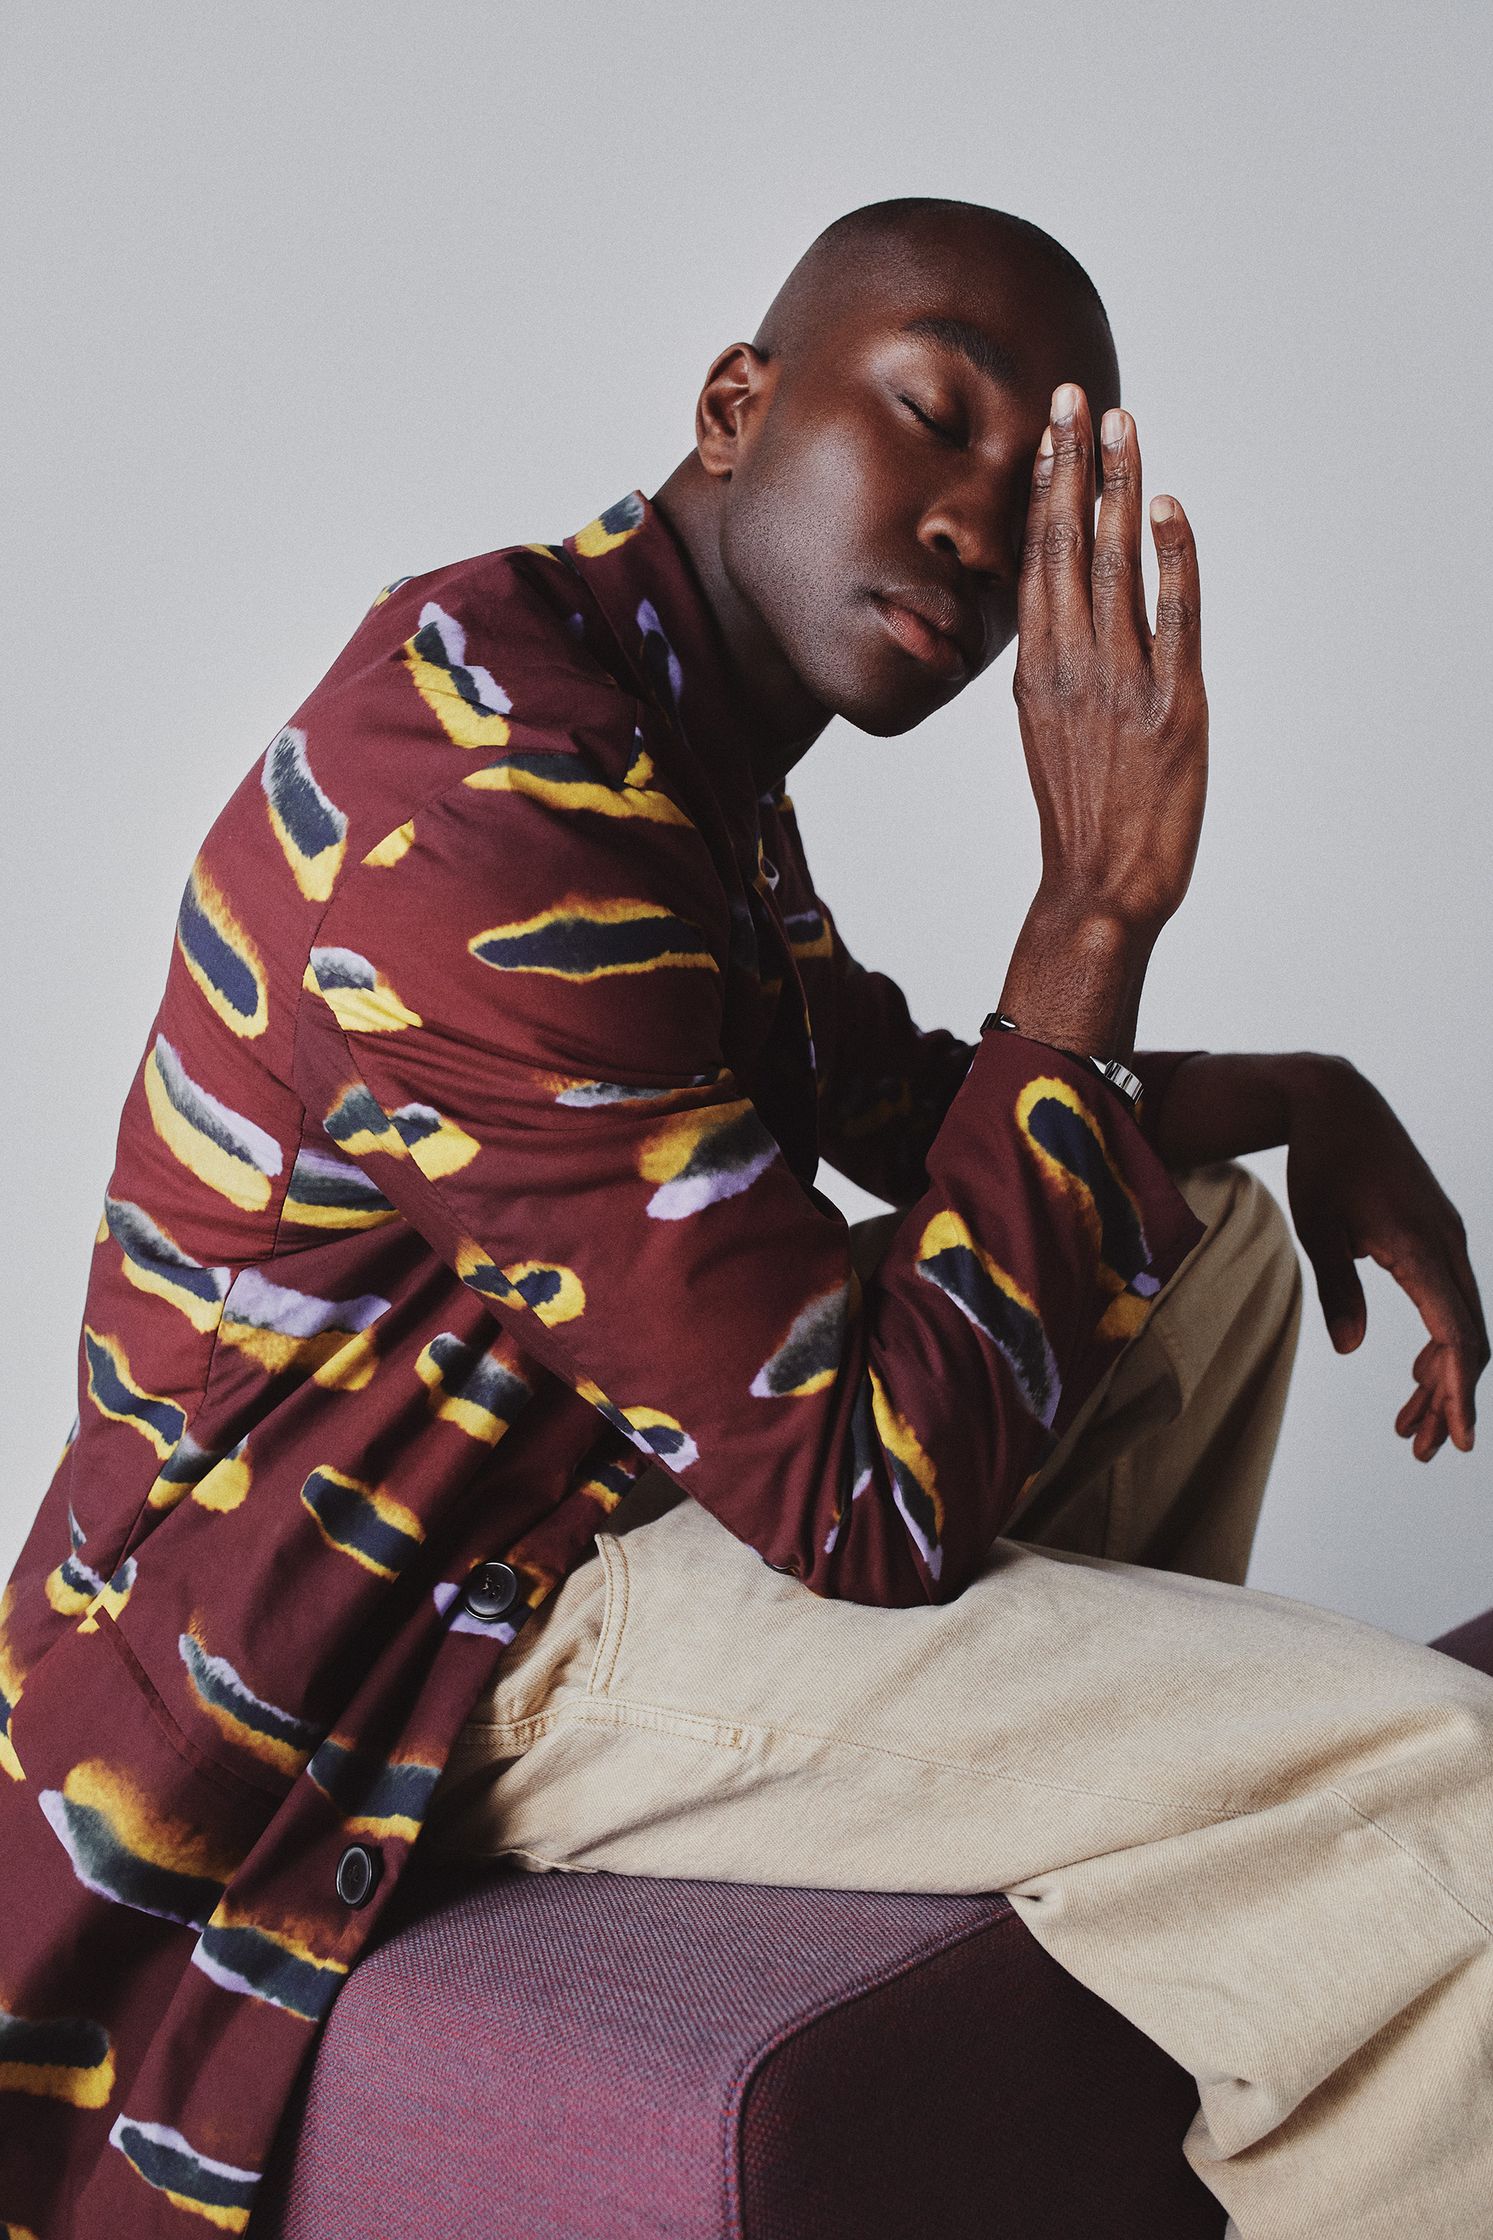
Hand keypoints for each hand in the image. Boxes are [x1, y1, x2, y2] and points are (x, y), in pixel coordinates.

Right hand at [1012, 384, 1208, 940]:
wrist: (1098, 884)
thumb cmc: (1080, 816)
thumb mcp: (1047, 732)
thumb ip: (1056, 668)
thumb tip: (1062, 621)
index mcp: (1036, 671)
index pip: (1036, 561)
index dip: (1044, 492)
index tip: (1049, 434)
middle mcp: (1070, 665)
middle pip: (1067, 546)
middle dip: (1071, 466)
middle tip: (1075, 398)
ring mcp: (1121, 681)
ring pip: (1116, 565)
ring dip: (1119, 491)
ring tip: (1121, 428)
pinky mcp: (1173, 704)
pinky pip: (1175, 616)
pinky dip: (1173, 560)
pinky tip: (1169, 510)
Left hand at [1284, 1058, 1488, 1458]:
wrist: (1338, 1103)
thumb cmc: (1322, 1162)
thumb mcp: (1317, 1226)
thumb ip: (1337, 1289)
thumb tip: (1350, 1350)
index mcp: (1421, 1246)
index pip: (1457, 1333)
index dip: (1460, 1389)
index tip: (1460, 1438)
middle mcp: (1448, 1245)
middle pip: (1468, 1338)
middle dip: (1451, 1399)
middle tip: (1424, 1451)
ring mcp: (1448, 1240)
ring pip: (1462, 1323)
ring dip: (1443, 1376)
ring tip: (1412, 1430)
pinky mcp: (1438, 1238)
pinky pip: (1451, 1302)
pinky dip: (1439, 1343)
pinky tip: (1417, 1376)